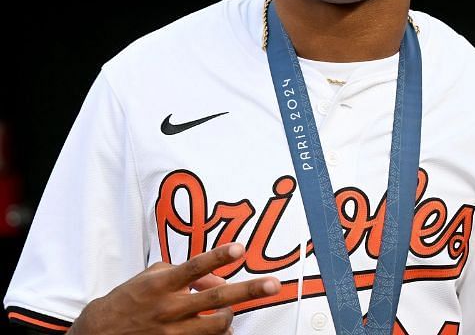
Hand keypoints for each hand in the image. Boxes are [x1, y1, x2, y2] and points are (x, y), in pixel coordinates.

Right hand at [69, 243, 280, 334]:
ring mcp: (172, 331)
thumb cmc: (129, 300)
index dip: (218, 257)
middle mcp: (169, 307)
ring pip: (217, 325)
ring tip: (229, 312)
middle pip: (216, 299)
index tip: (239, 249)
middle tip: (273, 285)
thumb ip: (183, 272)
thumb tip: (215, 276)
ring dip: (230, 317)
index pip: (194, 267)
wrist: (99, 334)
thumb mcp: (150, 277)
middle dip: (248, 290)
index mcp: (161, 284)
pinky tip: (222, 330)